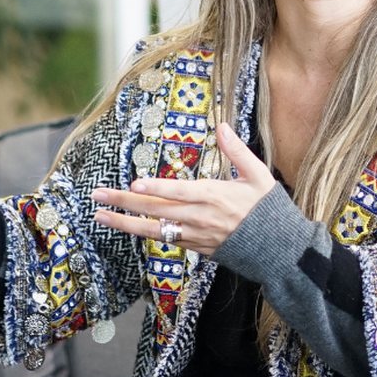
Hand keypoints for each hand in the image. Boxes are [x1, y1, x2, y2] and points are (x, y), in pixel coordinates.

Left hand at [92, 124, 271, 256]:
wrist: (278, 250)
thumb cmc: (268, 210)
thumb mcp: (258, 175)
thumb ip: (237, 151)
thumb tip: (222, 126)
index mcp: (214, 196)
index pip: (179, 192)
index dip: (156, 188)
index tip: (135, 183)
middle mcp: (200, 218)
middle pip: (156, 210)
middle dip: (124, 202)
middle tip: (98, 195)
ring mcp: (195, 235)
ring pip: (154, 230)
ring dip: (125, 222)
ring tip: (100, 215)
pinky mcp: (196, 248)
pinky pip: (165, 239)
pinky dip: (145, 233)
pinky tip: (127, 226)